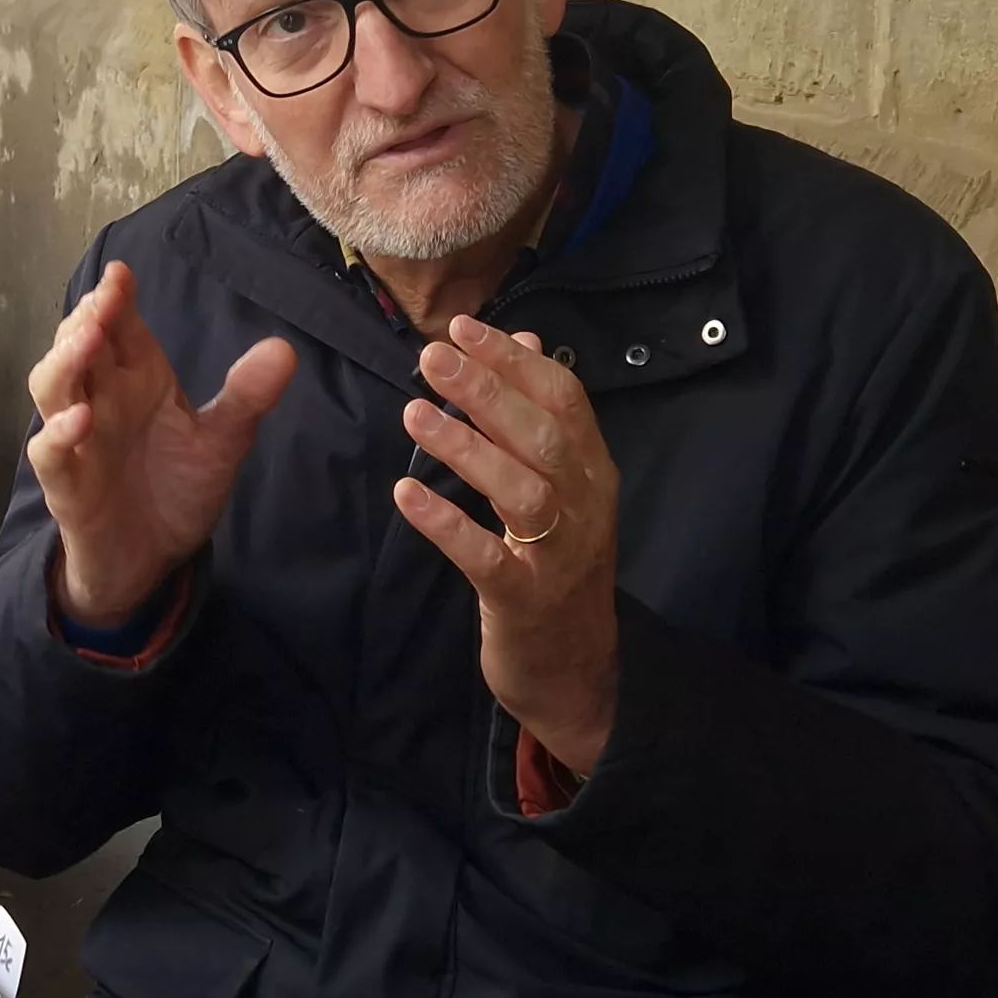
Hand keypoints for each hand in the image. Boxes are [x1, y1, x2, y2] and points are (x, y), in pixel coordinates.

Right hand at [24, 261, 295, 628]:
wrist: (153, 560)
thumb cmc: (176, 489)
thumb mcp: (222, 442)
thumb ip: (246, 397)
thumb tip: (284, 348)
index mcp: (136, 379)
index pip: (119, 326)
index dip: (114, 297)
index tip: (121, 274)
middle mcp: (101, 400)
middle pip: (78, 346)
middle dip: (85, 319)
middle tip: (103, 300)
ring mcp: (78, 440)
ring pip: (52, 388)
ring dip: (63, 361)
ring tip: (87, 341)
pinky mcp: (67, 484)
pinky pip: (49, 453)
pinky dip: (57, 434)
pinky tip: (77, 420)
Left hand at [394, 318, 620, 777]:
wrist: (576, 671)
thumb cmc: (556, 567)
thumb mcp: (560, 488)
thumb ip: (543, 416)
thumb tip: (528, 342)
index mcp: (591, 471)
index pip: (563, 398)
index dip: (513, 359)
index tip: (461, 327)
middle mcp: (584, 506)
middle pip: (542, 435)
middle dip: (487, 389)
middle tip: (431, 358)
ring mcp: (559, 555)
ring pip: (521, 489)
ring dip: (466, 448)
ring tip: (413, 412)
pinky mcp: (525, 600)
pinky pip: (487, 557)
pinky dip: (446, 524)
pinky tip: (406, 495)